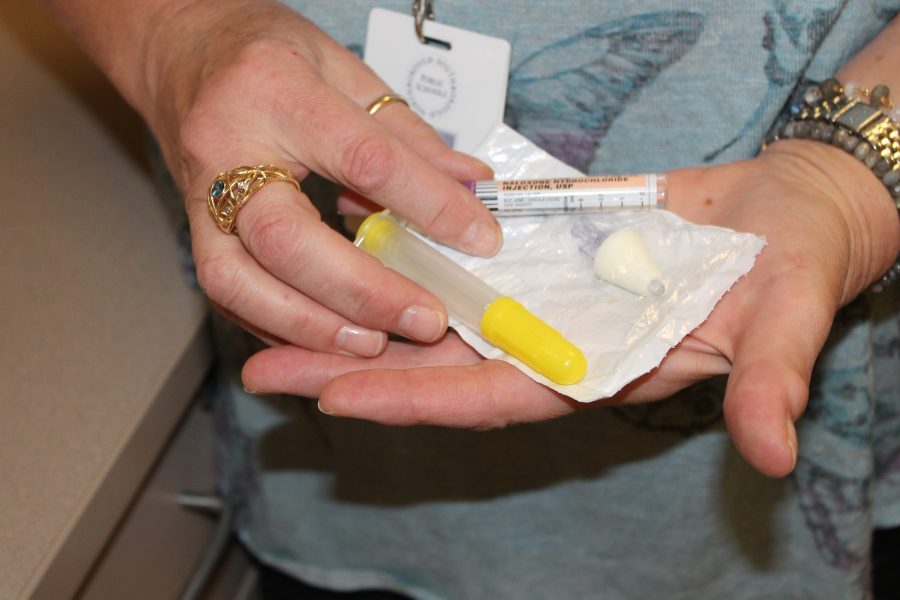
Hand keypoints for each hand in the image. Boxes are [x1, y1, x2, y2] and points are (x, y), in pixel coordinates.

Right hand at [137, 0, 497, 354]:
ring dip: (311, 326)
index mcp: (273, 90)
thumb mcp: (344, 68)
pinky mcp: (191, 233)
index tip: (478, 238)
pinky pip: (227, 294)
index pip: (361, 157)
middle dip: (361, 290)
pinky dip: (280, 326)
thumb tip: (470, 184)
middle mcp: (223, 148)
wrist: (179, 51)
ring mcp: (196, 197)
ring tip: (374, 343)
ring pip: (238, 281)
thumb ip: (407, 133)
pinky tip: (329, 336)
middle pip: (285, 238)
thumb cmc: (265, 55)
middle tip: (423, 320)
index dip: (426, 203)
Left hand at [241, 138, 898, 478]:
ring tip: (286, 309)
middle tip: (269, 368)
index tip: (340, 401)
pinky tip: (361, 235)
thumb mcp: (787, 321)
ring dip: (366, 310)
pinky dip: (416, 248)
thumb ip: (770, 382)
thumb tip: (772, 451)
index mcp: (602, 367)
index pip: (494, 396)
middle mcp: (559, 338)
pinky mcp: (547, 248)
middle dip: (356, 368)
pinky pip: (468, 254)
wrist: (792, 211)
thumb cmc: (794, 264)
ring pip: (440, 310)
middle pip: (442, 363)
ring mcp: (547, 293)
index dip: (419, 402)